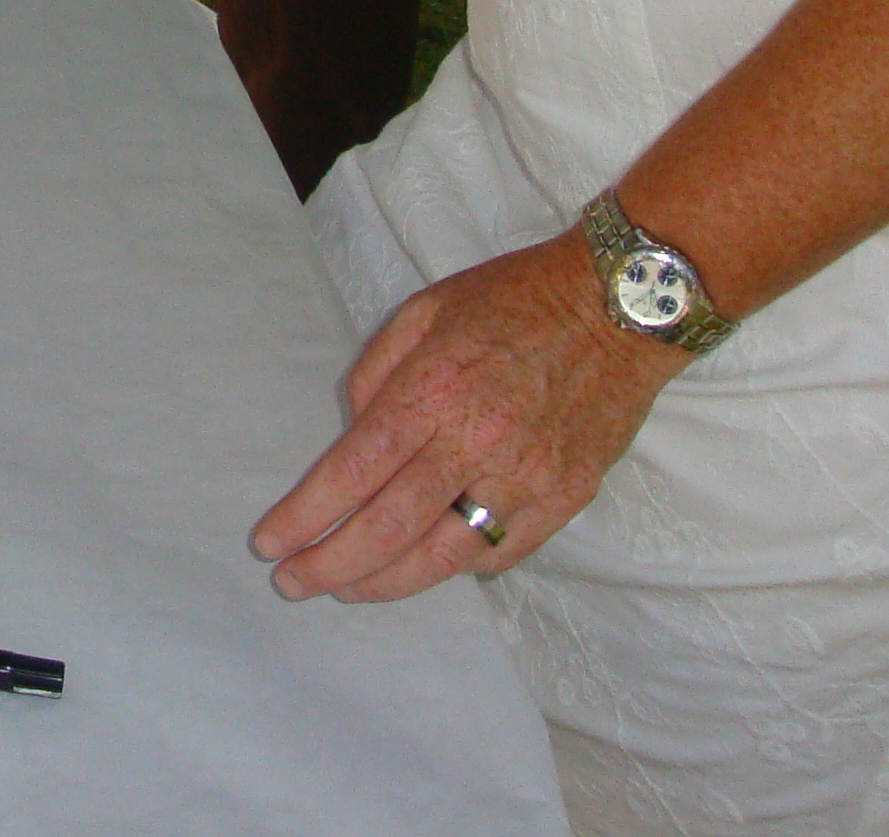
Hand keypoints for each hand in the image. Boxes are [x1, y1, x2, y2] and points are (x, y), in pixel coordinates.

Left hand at [251, 235, 678, 602]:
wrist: (619, 308)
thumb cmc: (515, 298)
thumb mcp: (425, 309)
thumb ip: (376, 372)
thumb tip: (353, 429)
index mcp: (432, 392)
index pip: (353, 471)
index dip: (306, 515)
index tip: (269, 544)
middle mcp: (475, 444)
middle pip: (389, 528)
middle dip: (332, 565)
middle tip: (293, 584)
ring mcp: (525, 479)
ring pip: (444, 557)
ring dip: (388, 582)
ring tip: (348, 589)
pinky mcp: (565, 498)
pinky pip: (502, 552)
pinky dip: (460, 566)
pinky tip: (428, 563)